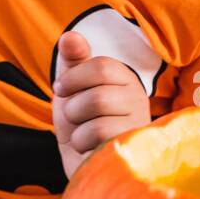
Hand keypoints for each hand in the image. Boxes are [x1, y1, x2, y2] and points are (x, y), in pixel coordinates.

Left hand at [52, 31, 150, 178]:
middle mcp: (139, 100)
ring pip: (99, 120)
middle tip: (74, 117)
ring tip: (82, 134)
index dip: (73, 77)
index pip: (102, 67)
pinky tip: (89, 148)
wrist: (82, 162)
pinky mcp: (133, 150)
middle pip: (98, 96)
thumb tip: (70, 36)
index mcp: (125, 79)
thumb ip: (72, 60)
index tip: (60, 89)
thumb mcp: (71, 87)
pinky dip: (82, 144)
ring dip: (77, 129)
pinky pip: (100, 139)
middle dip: (73, 108)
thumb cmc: (78, 121)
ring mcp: (138, 126)